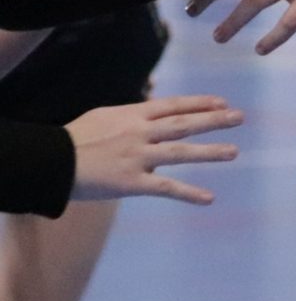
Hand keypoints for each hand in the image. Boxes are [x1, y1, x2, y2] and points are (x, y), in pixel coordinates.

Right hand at [67, 94, 241, 205]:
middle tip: (239, 117)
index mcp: (131, 116)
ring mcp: (137, 157)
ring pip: (180, 152)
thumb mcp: (104, 116)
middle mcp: (138, 133)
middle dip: (213, 120)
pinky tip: (209, 198)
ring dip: (209, 152)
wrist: (50, 161)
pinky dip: (188, 193)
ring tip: (234, 152)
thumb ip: (132, 113)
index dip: (199, 103)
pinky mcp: (131, 182)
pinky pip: (165, 188)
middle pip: (182, 124)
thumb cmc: (75, 138)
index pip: (172, 106)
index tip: (222, 102)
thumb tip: (153, 104)